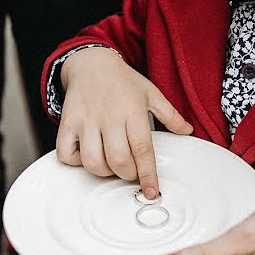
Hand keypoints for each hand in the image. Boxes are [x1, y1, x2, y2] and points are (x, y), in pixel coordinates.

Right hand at [57, 47, 192, 198]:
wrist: (91, 62)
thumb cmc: (123, 81)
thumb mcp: (151, 93)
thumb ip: (170, 115)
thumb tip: (188, 131)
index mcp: (132, 111)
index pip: (143, 150)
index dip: (148, 175)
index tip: (152, 191)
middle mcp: (109, 117)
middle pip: (118, 161)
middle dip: (128, 174)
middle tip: (131, 170)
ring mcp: (86, 121)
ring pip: (93, 162)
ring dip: (104, 171)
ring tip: (111, 163)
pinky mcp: (67, 123)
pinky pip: (66, 154)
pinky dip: (76, 162)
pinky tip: (88, 154)